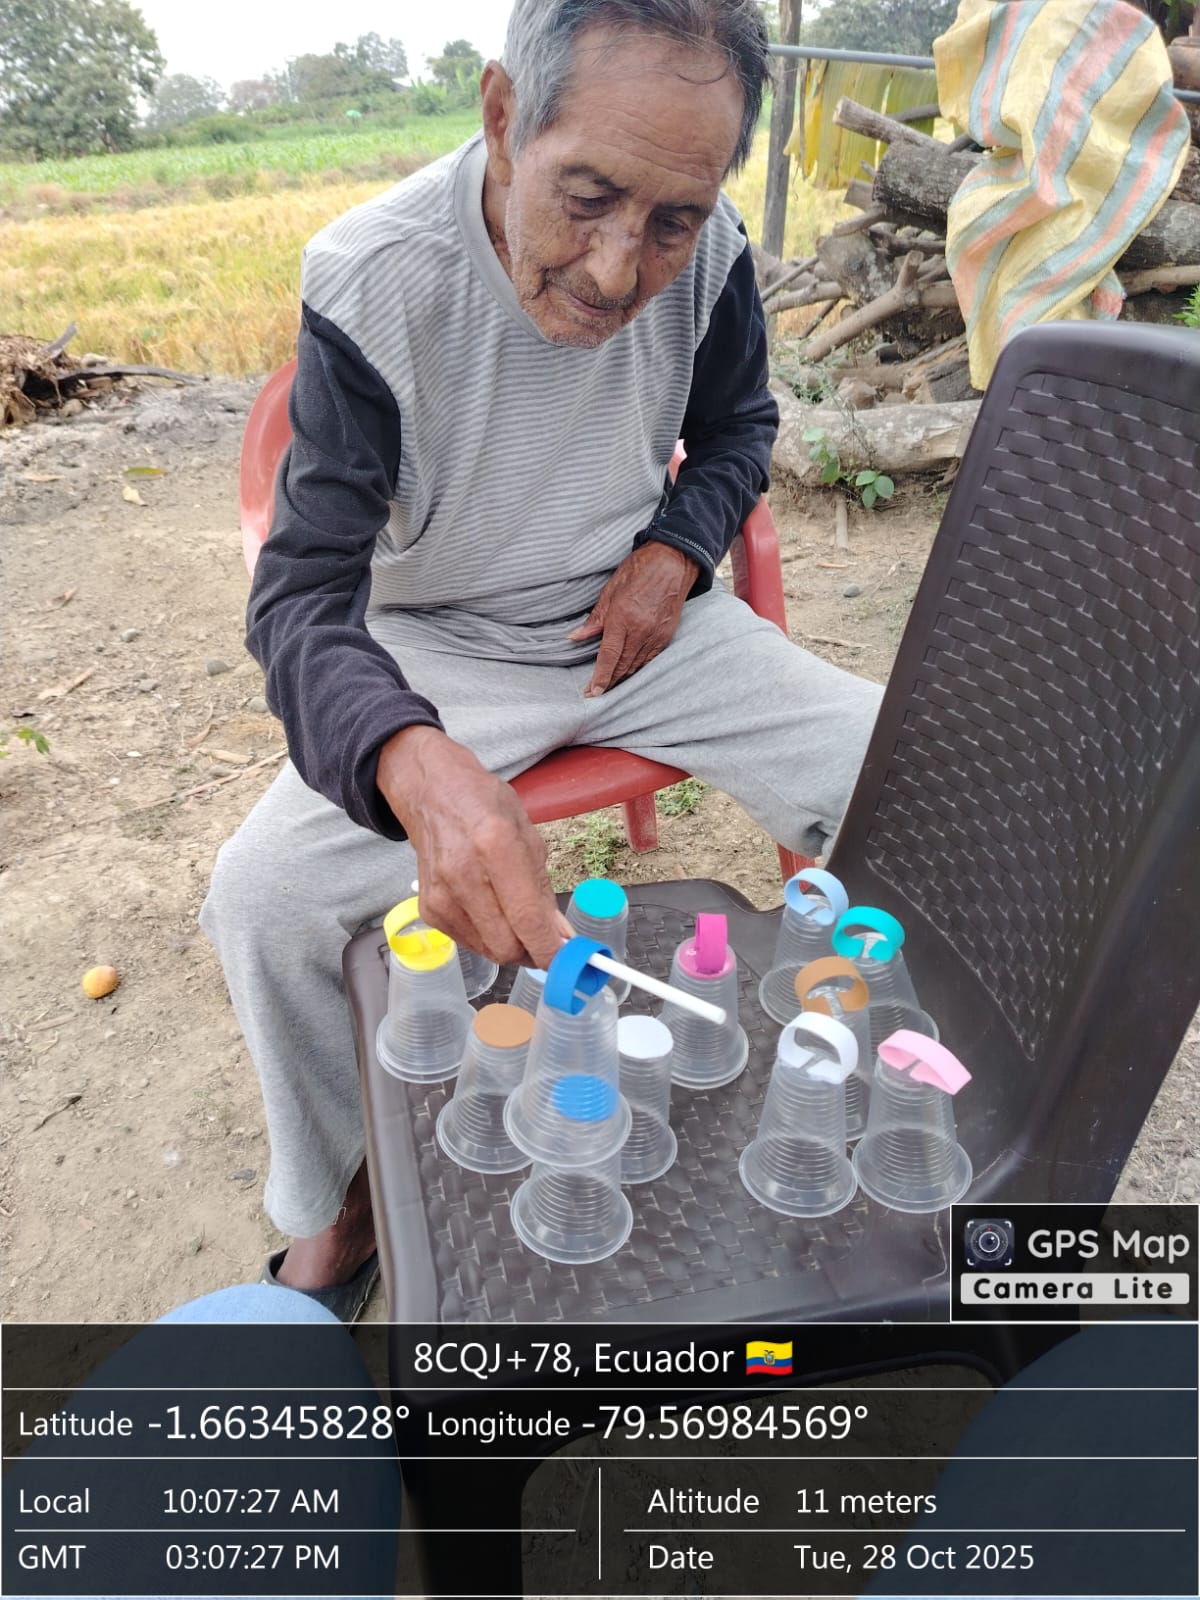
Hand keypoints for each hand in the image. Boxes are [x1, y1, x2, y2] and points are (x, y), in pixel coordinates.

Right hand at [377, 725, 569, 969]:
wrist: (433, 795)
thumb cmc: (485, 807)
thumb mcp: (528, 837)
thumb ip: (544, 890)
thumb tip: (560, 936)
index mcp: (495, 846)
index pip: (527, 919)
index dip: (550, 949)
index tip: (566, 959)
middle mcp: (463, 875)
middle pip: (506, 946)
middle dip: (532, 951)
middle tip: (544, 940)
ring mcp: (441, 895)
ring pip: (488, 950)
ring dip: (510, 945)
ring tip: (515, 919)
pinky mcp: (428, 909)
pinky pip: (469, 943)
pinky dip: (487, 937)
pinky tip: (489, 911)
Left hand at [569, 542, 698, 696]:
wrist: (672, 562)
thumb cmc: (638, 571)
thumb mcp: (610, 592)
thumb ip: (594, 619)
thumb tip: (575, 637)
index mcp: (622, 618)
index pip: (608, 657)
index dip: (599, 678)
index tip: (591, 693)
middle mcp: (640, 631)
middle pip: (622, 666)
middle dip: (608, 683)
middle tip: (596, 693)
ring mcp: (656, 635)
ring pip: (636, 666)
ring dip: (622, 678)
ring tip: (610, 686)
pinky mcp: (667, 636)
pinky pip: (650, 660)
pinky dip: (638, 668)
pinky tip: (629, 672)